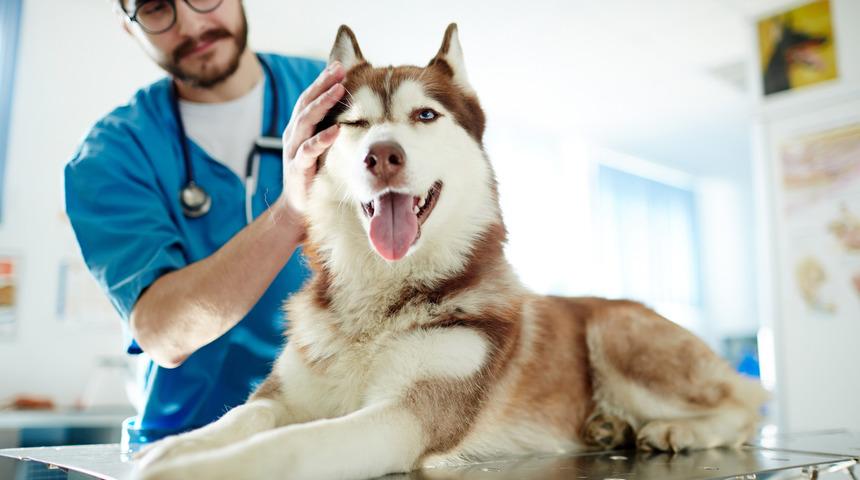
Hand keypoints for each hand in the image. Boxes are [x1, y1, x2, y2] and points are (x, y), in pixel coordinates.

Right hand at [281, 62, 345, 216]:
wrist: (298, 207)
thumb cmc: (314, 175)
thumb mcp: (321, 147)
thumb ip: (330, 128)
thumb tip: (352, 110)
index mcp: (299, 128)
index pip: (310, 98)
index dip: (323, 81)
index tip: (340, 65)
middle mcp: (294, 135)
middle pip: (306, 103)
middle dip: (323, 84)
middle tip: (340, 69)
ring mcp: (294, 150)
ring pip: (306, 121)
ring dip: (323, 104)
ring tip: (339, 90)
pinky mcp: (298, 168)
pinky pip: (309, 150)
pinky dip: (322, 139)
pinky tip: (336, 130)